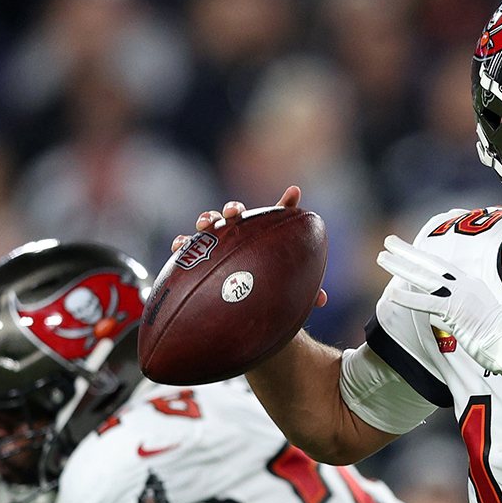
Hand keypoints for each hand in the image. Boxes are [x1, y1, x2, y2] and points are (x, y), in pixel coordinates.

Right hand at [171, 186, 326, 307]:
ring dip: (206, 219)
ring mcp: (214, 244)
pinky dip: (181, 243)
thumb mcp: (283, 290)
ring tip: (205, 224)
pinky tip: (179, 245)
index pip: (277, 217)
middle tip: (235, 213)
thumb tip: (322, 300)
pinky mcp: (193, 259)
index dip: (287, 204)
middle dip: (233, 209)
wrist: (234, 308)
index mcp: (260, 236)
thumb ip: (304, 291)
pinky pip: (185, 248)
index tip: (296, 194)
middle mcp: (237, 235)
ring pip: (208, 225)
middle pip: (234, 215)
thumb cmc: (262, 290)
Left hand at [376, 236, 501, 391]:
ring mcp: (460, 297)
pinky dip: (408, 299)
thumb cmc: (501, 336)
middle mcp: (465, 285)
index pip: (442, 267)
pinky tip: (391, 294)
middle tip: (388, 241)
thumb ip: (464, 309)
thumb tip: (450, 315)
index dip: (423, 257)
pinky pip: (427, 304)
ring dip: (400, 267)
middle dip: (407, 252)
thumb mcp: (481, 315)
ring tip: (381, 257)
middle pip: (430, 264)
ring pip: (424, 278)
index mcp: (471, 284)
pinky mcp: (456, 312)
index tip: (408, 249)